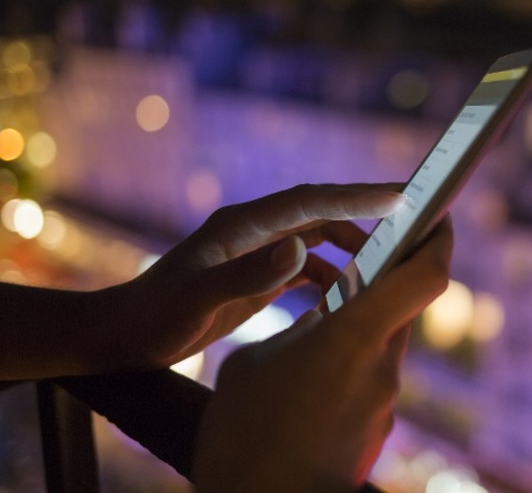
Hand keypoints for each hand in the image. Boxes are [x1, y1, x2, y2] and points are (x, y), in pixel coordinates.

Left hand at [89, 184, 405, 370]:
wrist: (123, 335)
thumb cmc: (154, 317)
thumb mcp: (198, 299)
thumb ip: (247, 274)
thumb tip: (301, 250)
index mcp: (243, 225)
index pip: (310, 201)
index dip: (356, 196)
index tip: (400, 195)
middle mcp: (254, 231)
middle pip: (321, 213)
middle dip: (365, 216)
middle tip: (408, 226)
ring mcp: (256, 252)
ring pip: (317, 239)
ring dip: (350, 250)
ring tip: (382, 270)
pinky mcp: (256, 274)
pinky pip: (305, 267)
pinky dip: (330, 277)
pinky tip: (343, 298)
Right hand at [193, 216, 453, 492]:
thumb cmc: (244, 431)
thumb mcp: (255, 360)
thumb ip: (297, 329)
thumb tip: (318, 326)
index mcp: (355, 337)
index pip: (425, 277)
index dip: (440, 240)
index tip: (440, 216)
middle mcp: (382, 369)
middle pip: (401, 308)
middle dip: (381, 283)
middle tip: (353, 262)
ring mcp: (383, 406)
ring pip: (381, 347)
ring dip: (356, 330)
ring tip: (311, 328)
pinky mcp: (374, 433)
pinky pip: (368, 383)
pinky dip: (347, 369)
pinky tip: (307, 381)